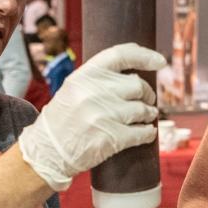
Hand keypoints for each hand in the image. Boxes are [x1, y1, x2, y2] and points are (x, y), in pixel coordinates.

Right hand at [18, 43, 165, 190]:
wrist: (47, 152)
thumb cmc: (63, 119)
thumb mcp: (74, 89)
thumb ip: (99, 79)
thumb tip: (135, 74)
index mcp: (84, 76)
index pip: (121, 55)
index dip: (144, 56)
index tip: (160, 61)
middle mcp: (94, 92)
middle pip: (138, 85)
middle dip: (147, 94)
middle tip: (148, 100)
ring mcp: (103, 115)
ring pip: (142, 109)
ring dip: (149, 114)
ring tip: (147, 116)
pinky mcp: (112, 138)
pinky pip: (142, 132)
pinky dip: (148, 133)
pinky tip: (147, 132)